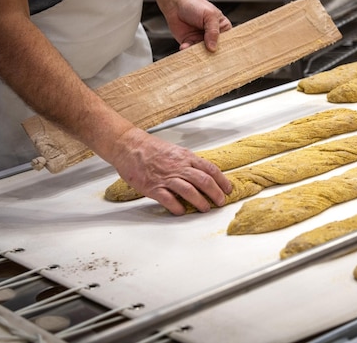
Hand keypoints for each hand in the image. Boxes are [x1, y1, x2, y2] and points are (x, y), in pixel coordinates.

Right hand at [111, 127, 232, 214]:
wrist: (129, 146)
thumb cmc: (150, 148)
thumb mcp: (175, 151)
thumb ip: (188, 162)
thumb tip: (202, 173)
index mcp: (186, 157)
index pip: (210, 169)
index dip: (222, 180)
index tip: (228, 189)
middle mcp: (179, 167)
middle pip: (204, 181)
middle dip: (216, 193)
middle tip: (221, 202)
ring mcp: (166, 177)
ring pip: (189, 191)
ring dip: (200, 202)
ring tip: (205, 208)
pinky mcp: (153, 187)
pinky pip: (169, 199)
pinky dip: (177, 207)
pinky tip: (181, 211)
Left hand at [160, 0, 231, 51]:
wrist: (175, 3)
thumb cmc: (194, 4)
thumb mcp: (209, 15)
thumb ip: (213, 32)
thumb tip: (213, 48)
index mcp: (223, 28)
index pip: (228, 42)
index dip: (225, 48)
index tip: (220, 53)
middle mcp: (213, 36)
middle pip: (216, 50)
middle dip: (211, 54)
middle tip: (207, 55)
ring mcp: (201, 40)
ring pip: (203, 53)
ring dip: (198, 53)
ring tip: (194, 49)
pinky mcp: (190, 43)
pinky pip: (190, 51)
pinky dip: (187, 50)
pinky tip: (184, 46)